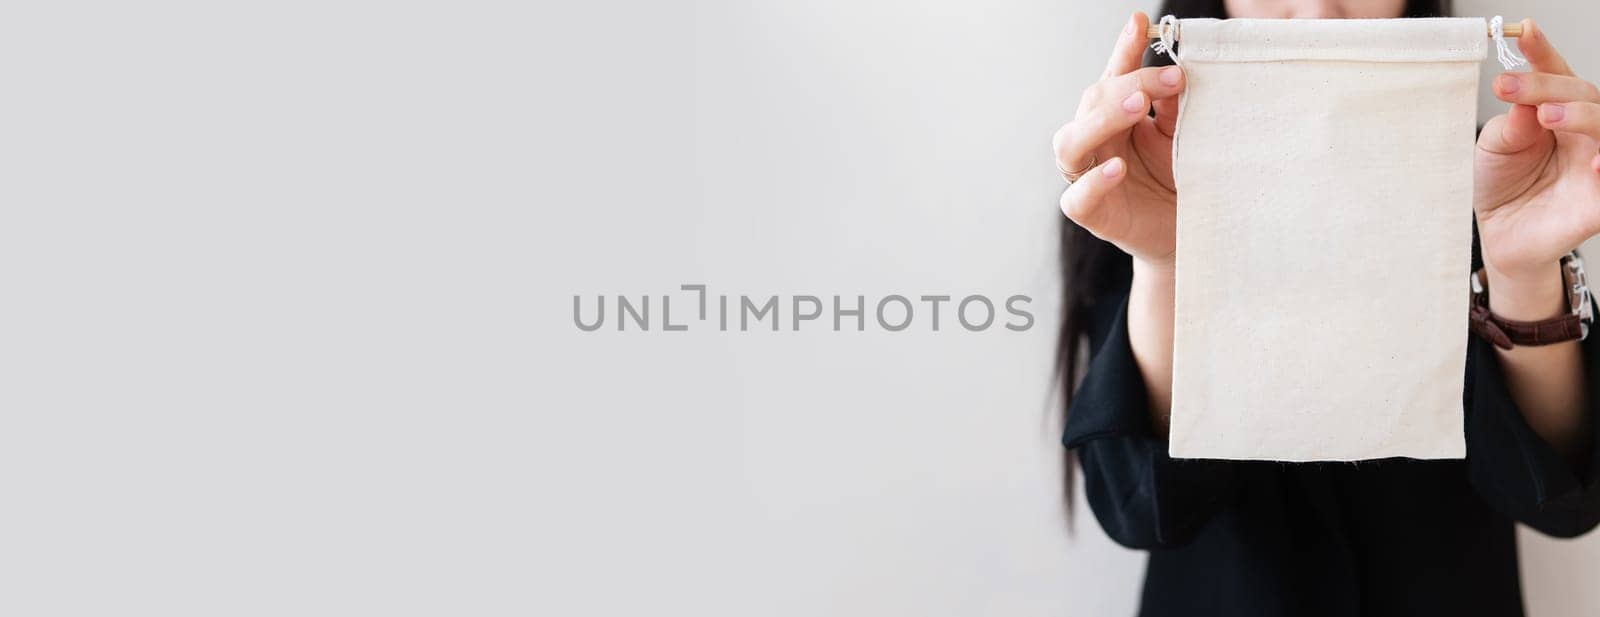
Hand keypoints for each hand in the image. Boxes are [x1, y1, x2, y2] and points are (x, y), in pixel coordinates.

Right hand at [1051, 11, 1184, 267]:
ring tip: (1138, 108)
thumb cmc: (1183, 182)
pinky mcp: (1091, 214)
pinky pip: (1077, 198)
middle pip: (1092, 101)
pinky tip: (1117, 169)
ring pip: (1071, 142)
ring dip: (1102, 120)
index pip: (1117, 76)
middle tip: (1169, 77)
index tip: (1142, 22)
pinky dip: (1094, 182)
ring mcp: (1088, 177)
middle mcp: (1097, 142)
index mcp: (1118, 118)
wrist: (1189, 236)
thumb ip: (1176, 108)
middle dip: (1128, 84)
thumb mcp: (1186, 138)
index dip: (1126, 49)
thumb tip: (1177, 70)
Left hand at [1476, 19, 1599, 317]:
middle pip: (1582, 94)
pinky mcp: (1599, 198)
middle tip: (1509, 86)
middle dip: (1547, 86)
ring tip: (1547, 114)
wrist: (1500, 236)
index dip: (1541, 52)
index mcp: (1555, 111)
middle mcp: (1582, 131)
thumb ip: (1508, 127)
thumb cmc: (1501, 185)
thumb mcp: (1493, 149)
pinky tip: (1593, 161)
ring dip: (1581, 114)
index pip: (1554, 75)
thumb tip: (1525, 104)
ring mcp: (1595, 161)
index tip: (1522, 31)